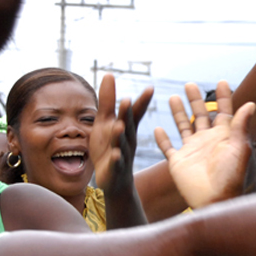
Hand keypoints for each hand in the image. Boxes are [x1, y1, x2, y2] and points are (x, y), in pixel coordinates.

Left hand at [91, 74, 153, 192]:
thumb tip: (109, 74)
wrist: (115, 180)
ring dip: (119, 135)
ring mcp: (121, 154)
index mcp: (127, 128)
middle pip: (127, 125)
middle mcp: (127, 139)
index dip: (141, 102)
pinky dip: (115, 159)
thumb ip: (108, 100)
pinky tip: (115, 154)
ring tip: (118, 126)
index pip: (134, 113)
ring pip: (121, 144)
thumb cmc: (110, 146)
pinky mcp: (113, 168)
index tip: (150, 88)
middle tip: (126, 100)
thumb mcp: (105, 121)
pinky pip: (115, 163)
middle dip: (126, 114)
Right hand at [155, 81, 255, 208]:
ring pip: (183, 126)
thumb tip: (251, 103)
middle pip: (201, 115)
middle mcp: (208, 141)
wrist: (217, 201)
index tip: (221, 82)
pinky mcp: (179, 162)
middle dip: (196, 99)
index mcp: (225, 137)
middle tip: (190, 84)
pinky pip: (168, 147)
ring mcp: (193, 151)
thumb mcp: (240, 149)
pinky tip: (157, 128)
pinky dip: (162, 138)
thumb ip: (241, 126)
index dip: (223, 97)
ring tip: (173, 96)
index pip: (224, 112)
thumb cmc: (233, 178)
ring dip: (178, 112)